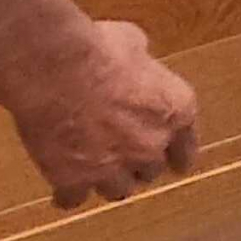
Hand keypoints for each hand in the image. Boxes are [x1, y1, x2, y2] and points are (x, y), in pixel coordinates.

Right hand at [9, 20, 199, 207]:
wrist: (54, 68)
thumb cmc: (96, 48)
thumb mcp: (132, 42)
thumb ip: (140, 63)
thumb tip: (135, 58)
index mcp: (175, 110)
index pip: (187, 149)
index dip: (176, 154)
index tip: (173, 161)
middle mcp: (150, 146)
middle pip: (151, 170)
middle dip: (137, 162)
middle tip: (121, 151)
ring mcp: (113, 168)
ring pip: (118, 190)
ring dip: (108, 180)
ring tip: (94, 172)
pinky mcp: (75, 181)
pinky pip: (74, 198)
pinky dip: (68, 193)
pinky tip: (61, 191)